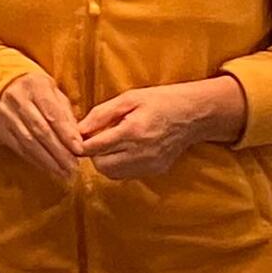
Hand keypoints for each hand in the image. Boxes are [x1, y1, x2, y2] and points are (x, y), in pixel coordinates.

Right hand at [0, 72, 82, 178]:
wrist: (5, 87)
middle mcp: (17, 98)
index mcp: (35, 85)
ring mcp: (5, 114)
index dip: (66, 133)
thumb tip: (77, 140)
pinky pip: (19, 148)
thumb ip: (66, 115)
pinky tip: (48, 168)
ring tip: (64, 172)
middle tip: (73, 166)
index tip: (79, 149)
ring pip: (29, 142)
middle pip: (40, 130)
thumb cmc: (38, 92)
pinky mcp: (0, 129)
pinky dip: (36, 160)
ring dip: (48, 160)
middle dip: (59, 151)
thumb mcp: (54, 94)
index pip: (52, 113)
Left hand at [80, 78, 244, 179]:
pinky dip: (119, 166)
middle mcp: (141, 152)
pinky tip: (125, 150)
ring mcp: (150, 164)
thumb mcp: (128, 98)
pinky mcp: (156, 171)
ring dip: (105, 161)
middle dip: (93, 154)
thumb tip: (78, 130)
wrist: (193, 114)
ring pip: (112, 174)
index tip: (78, 138)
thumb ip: (101, 114)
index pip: (94, 148)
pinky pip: (127, 175)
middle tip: (96, 139)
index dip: (81, 144)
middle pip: (101, 165)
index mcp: (132, 131)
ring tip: (111, 144)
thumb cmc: (160, 100)